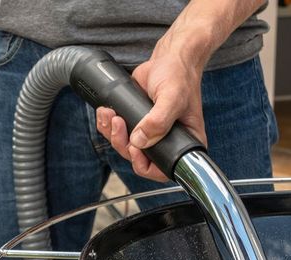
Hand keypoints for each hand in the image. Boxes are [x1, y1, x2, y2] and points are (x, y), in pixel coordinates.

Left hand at [95, 50, 206, 182]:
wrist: (169, 59)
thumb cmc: (179, 76)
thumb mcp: (172, 98)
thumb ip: (158, 121)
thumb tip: (139, 141)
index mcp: (184, 143)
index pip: (164, 170)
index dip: (146, 166)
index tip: (135, 149)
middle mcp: (167, 142)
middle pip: (139, 159)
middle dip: (123, 144)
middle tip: (119, 124)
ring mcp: (150, 134)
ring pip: (125, 147)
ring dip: (113, 134)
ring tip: (111, 114)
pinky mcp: (136, 123)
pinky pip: (118, 133)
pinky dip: (107, 125)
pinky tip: (106, 112)